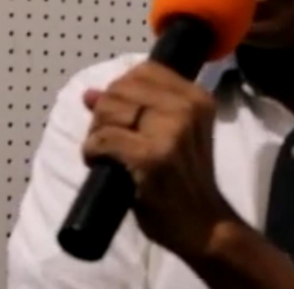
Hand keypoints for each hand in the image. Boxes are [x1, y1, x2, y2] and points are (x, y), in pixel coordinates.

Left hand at [81, 61, 238, 261]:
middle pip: (122, 89)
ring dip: (97, 131)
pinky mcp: (151, 156)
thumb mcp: (173, 135)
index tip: (122, 116)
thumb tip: (90, 93)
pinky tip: (99, 162)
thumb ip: (138, 109)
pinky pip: (104, 138)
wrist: (203, 224)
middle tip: (109, 138)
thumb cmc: (186, 180)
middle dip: (105, 112)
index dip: (122, 90)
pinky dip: (92, 150)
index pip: (145, 70)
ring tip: (106, 152)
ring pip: (110, 109)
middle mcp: (188, 107)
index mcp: (197, 97)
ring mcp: (171, 131)